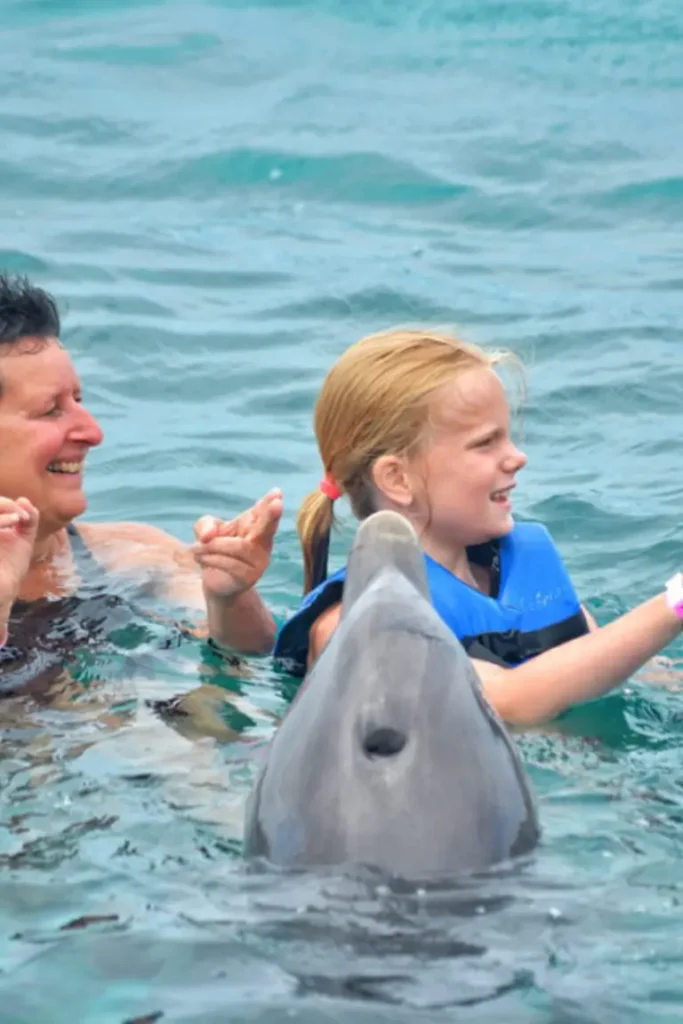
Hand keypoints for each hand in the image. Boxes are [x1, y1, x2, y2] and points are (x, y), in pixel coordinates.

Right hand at [0, 496, 39, 614]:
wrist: (4, 592)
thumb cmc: (11, 568)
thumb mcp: (24, 540)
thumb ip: (28, 519)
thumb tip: (24, 500)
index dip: (7, 504)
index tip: (26, 516)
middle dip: (4, 504)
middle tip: (21, 516)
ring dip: (1, 509)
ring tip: (17, 520)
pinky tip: (12, 525)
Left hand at [192, 488, 282, 600]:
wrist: (214, 580)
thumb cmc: (215, 549)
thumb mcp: (206, 530)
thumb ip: (205, 525)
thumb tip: (209, 536)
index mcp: (253, 526)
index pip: (264, 513)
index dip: (270, 504)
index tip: (277, 492)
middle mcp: (261, 542)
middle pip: (267, 528)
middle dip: (272, 515)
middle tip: (278, 503)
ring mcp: (258, 561)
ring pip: (239, 547)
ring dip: (214, 546)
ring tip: (198, 547)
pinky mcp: (249, 577)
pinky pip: (231, 564)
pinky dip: (211, 559)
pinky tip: (201, 557)